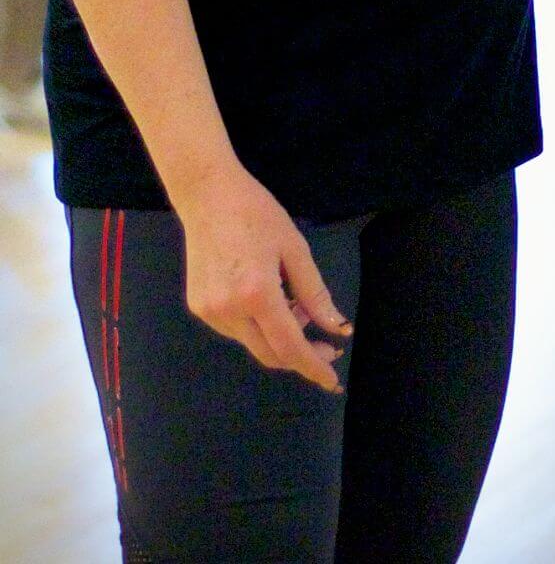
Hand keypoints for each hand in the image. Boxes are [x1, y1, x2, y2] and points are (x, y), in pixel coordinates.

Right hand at [178, 167, 351, 390]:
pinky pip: (236, 330)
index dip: (313, 366)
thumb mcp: (295, 248)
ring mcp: (209, 312)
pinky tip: (270, 301)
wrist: (207, 195)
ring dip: (280, 337)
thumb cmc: (257, 214)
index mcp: (256, 295)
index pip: (289, 347)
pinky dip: (258, 325)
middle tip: (327, 346)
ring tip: (297, 307)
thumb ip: (315, 293)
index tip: (333, 380)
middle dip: (301, 356)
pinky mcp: (199, 307)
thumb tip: (336, 327)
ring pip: (253, 343)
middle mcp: (228, 311)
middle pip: (270, 354)